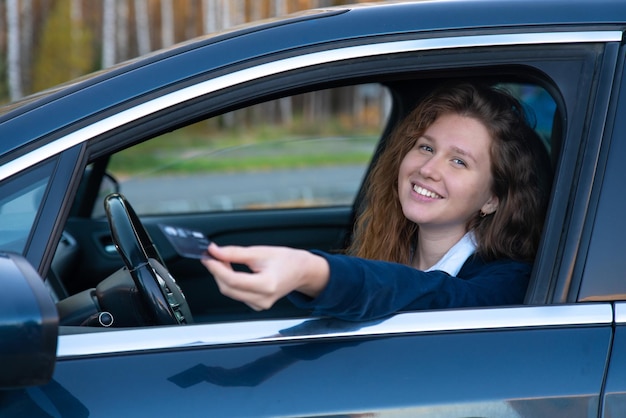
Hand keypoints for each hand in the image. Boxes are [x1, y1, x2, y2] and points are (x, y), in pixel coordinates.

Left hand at [200, 243, 328, 310]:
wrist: (301, 271)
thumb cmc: (287, 261)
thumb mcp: (260, 252)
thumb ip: (235, 252)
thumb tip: (215, 251)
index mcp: (267, 285)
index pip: (233, 280)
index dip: (216, 268)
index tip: (208, 257)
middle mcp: (263, 299)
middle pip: (228, 288)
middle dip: (217, 272)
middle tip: (214, 256)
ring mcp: (260, 305)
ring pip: (230, 293)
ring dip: (223, 277)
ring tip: (224, 261)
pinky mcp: (257, 305)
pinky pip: (237, 295)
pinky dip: (230, 283)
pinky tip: (231, 271)